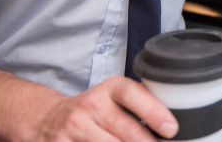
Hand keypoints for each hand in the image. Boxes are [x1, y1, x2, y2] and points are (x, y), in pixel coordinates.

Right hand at [34, 76, 176, 141]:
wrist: (46, 118)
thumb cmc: (93, 110)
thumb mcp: (113, 97)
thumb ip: (140, 103)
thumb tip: (174, 122)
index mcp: (109, 89)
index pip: (132, 94)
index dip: (154, 111)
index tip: (171, 129)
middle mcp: (91, 106)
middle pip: (125, 131)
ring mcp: (74, 128)